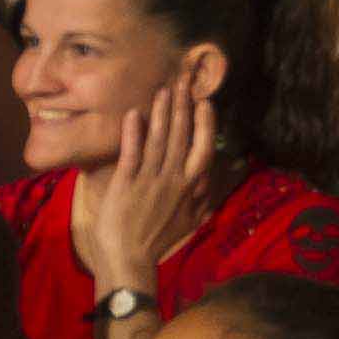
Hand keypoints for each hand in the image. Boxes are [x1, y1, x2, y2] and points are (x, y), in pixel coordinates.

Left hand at [75, 76, 216, 298]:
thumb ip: (202, 197)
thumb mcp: (190, 221)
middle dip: (183, 106)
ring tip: (165, 89)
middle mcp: (173, 179)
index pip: (202, 148)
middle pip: (181, 136)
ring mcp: (149, 180)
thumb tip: (212, 177)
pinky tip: (134, 114)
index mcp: (190, 187)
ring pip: (159, 139)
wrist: (129, 259)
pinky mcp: (126, 183)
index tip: (205, 102)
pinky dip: (133, 133)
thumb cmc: (157, 240)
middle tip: (184, 79)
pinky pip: (131, 153)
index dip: (205, 123)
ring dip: (162, 113)